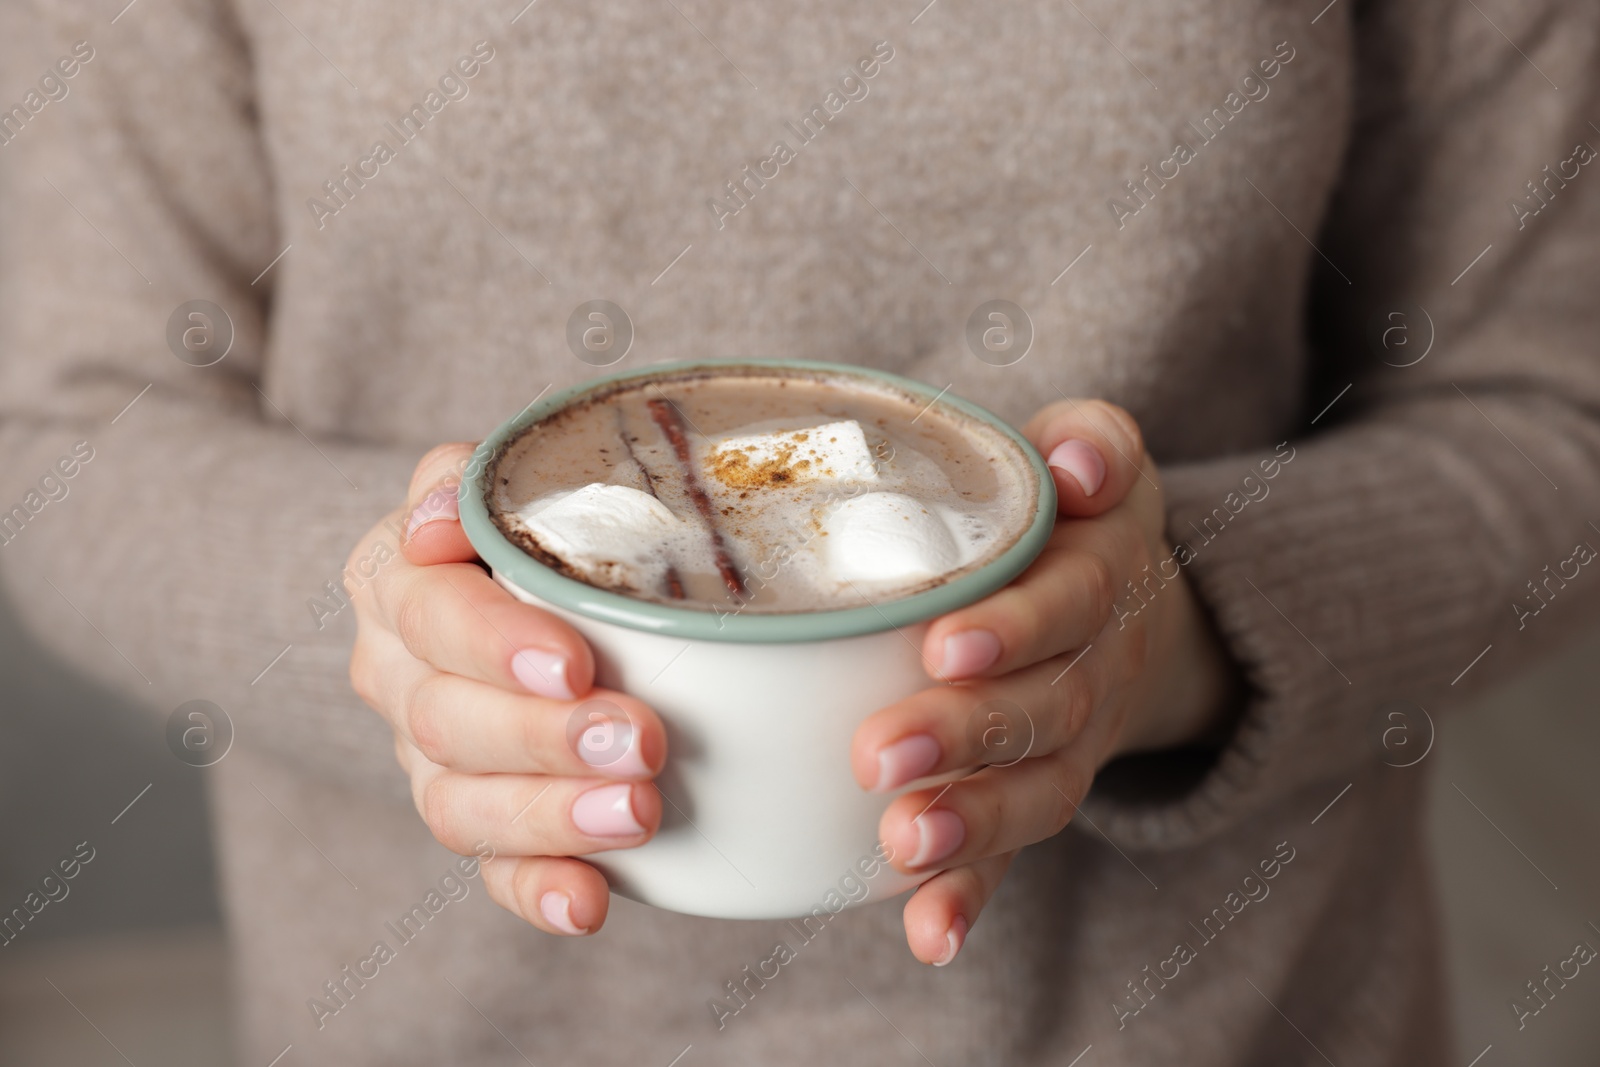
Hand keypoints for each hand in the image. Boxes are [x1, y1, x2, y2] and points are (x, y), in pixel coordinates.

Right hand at [347, 444, 668, 936]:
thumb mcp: (496, 477)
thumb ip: (466, 480)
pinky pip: (489, 870)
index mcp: (399, 582)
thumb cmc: (524, 520)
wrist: (499, 578)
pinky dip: (536, 891)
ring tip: (638, 814)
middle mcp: (399, 674)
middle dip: (546, 739)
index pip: (430, 614)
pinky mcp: (474, 818)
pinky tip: (588, 905)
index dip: (496, 643)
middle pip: (446, 722)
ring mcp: (427, 759)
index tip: (575, 662)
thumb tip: (438, 518)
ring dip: (551, 818)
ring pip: (460, 806)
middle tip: (642, 741)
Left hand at [850, 400, 1240, 965]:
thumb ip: (1093, 442)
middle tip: (882, 752)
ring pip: (1033, 795)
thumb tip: (1077, 461)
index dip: (1014, 629)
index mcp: (1100, 580)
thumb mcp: (1101, 458)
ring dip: (971, 826)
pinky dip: (974, 898)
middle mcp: (1093, 673)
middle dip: (966, 736)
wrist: (1133, 610)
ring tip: (902, 844)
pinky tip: (932, 936)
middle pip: (1043, 711)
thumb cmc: (1079, 519)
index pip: (1067, 604)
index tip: (944, 647)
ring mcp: (1069, 748)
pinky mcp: (1035, 797)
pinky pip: (1014, 856)